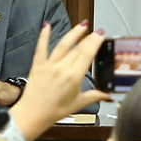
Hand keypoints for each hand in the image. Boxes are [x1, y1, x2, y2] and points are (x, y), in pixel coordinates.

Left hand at [14, 23, 109, 140]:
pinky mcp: (38, 65)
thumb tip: (107, 95)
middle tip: (95, 31)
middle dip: (88, 38)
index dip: (95, 42)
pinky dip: (44, 36)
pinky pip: (41, 48)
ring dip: (73, 33)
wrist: (33, 114)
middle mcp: (61, 69)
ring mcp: (49, 66)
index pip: (87, 55)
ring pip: (63, 45)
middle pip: (78, 49)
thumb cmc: (53, 111)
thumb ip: (94, 96)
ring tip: (81, 26)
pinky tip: (46, 26)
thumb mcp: (78, 104)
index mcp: (73, 78)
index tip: (100, 35)